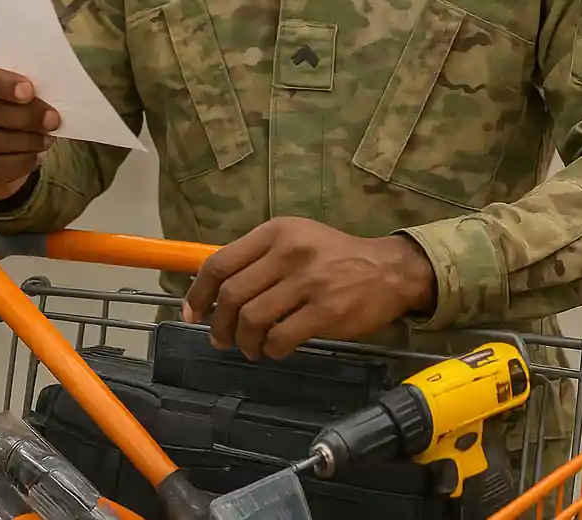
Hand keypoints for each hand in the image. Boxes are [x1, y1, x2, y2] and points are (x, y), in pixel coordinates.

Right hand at [0, 61, 60, 201]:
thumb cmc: (3, 103)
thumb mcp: (8, 88)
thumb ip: (20, 88)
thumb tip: (47, 99)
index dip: (0, 84)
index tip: (29, 91)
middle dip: (24, 116)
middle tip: (53, 120)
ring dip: (25, 141)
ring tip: (47, 138)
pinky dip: (19, 162)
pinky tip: (34, 155)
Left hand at [181, 217, 435, 360]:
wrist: (388, 270)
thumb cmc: (334, 256)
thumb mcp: (296, 239)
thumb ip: (258, 257)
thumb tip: (213, 292)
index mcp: (276, 231)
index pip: (220, 262)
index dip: (198, 293)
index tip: (193, 314)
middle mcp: (289, 252)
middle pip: (232, 295)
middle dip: (219, 324)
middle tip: (222, 339)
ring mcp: (308, 281)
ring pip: (252, 319)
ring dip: (244, 342)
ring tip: (250, 347)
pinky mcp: (325, 310)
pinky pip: (280, 338)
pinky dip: (271, 350)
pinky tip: (275, 349)